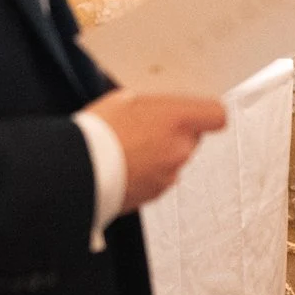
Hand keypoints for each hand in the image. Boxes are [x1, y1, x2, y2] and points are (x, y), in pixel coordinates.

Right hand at [87, 90, 227, 207]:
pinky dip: (147, 173)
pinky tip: (125, 165)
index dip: (208, 113)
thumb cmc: (98, 132)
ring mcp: (168, 175)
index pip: (217, 115)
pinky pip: (158, 179)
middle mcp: (179, 150)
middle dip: (175, 133)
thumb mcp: (123, 99)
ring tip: (130, 147)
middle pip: (193, 139)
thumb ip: (151, 106)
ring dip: (159, 154)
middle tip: (148, 127)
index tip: (199, 112)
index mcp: (178, 120)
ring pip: (174, 160)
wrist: (77, 170)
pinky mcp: (154, 194)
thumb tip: (155, 109)